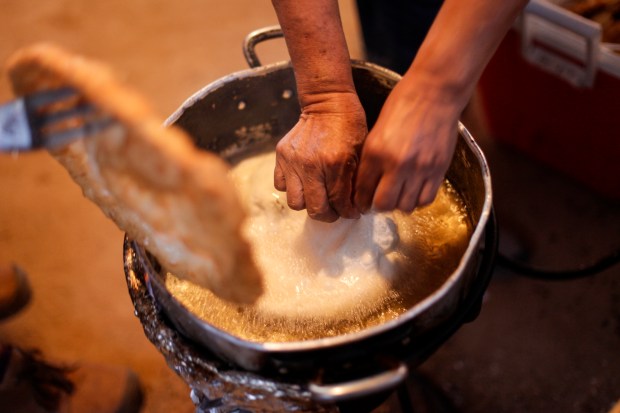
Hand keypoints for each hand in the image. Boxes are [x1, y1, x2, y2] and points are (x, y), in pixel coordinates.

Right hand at [274, 92, 366, 221]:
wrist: (328, 103)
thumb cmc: (349, 128)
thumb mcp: (360, 155)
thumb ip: (354, 183)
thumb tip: (353, 208)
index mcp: (335, 164)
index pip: (339, 204)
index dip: (348, 213)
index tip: (352, 213)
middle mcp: (311, 165)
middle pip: (315, 209)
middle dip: (328, 215)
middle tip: (335, 210)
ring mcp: (292, 161)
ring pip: (295, 202)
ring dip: (308, 203)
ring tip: (318, 196)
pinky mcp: (281, 156)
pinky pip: (281, 185)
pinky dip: (292, 187)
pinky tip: (304, 181)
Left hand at [354, 77, 460, 212]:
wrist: (434, 92)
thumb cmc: (403, 105)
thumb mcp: (376, 130)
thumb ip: (371, 157)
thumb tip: (364, 182)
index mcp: (375, 152)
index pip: (363, 190)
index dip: (360, 201)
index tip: (361, 204)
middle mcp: (396, 163)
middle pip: (383, 204)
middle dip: (378, 206)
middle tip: (379, 202)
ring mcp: (419, 168)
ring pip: (405, 206)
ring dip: (399, 204)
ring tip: (398, 195)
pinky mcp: (438, 169)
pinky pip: (426, 199)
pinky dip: (418, 200)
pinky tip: (414, 191)